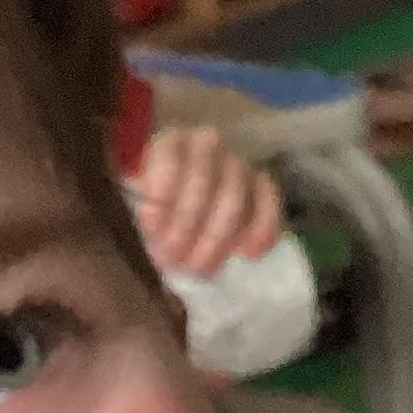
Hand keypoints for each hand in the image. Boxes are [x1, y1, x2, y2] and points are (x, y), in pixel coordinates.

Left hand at [132, 124, 285, 279]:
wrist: (187, 215)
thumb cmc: (160, 213)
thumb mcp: (144, 211)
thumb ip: (149, 215)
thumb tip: (155, 229)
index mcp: (171, 143)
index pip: (168, 158)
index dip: (161, 192)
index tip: (152, 227)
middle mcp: (207, 145)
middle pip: (202, 183)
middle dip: (186, 228)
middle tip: (175, 260)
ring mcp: (237, 162)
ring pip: (233, 199)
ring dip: (216, 239)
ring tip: (202, 268)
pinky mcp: (261, 184)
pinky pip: (268, 201)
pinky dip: (261, 229)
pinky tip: (248, 253)